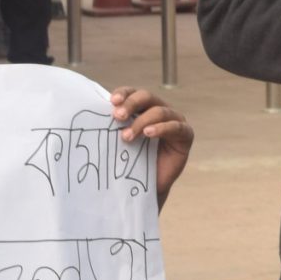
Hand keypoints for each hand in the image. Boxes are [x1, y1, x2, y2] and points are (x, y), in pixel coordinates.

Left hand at [110, 88, 193, 202]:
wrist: (146, 186)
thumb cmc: (131, 161)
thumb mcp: (119, 140)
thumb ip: (114, 125)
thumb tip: (94, 111)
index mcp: (143, 108)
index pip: (133, 93)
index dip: (124, 94)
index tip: (112, 101)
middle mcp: (160, 110)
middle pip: (147, 97)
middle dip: (131, 104)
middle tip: (118, 117)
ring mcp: (175, 121)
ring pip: (160, 111)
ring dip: (142, 122)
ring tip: (127, 136)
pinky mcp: (186, 135)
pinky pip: (176, 127)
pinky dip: (162, 128)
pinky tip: (149, 134)